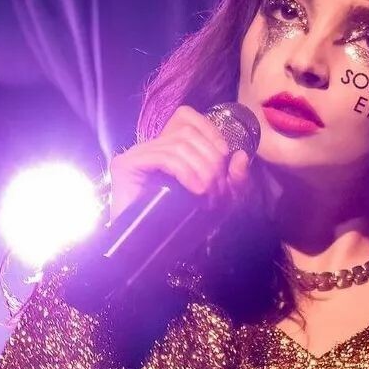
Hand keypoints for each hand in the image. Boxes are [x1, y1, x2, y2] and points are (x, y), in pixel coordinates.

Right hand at [107, 105, 251, 221]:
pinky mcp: (126, 165)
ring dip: (201, 170)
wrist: (148, 251)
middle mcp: (150, 146)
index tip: (225, 156)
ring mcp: (136, 154)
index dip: (210, 130)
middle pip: (187, 133)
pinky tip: (196, 189)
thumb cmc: (182, 227)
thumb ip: (234, 181)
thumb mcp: (218, 201)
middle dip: (211, 160)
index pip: (186, 117)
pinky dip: (185, 171)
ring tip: (207, 195)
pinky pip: (164, 158)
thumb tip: (242, 156)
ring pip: (178, 145)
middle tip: (218, 191)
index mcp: (168, 148)